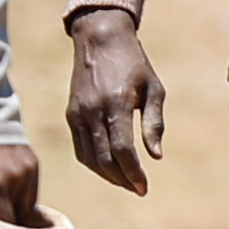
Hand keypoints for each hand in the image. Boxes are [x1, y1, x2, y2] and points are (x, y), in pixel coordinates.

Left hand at [0, 142, 46, 228]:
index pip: (6, 220)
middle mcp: (17, 178)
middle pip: (20, 215)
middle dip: (10, 224)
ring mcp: (28, 170)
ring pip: (29, 205)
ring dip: (18, 211)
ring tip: (6, 215)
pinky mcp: (34, 163)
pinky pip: (33, 190)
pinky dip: (24, 197)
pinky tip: (13, 200)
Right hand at [64, 8, 166, 195]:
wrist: (100, 39)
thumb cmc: (134, 63)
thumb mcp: (154, 89)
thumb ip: (154, 123)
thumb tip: (156, 156)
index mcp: (117, 103)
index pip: (123, 150)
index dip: (134, 173)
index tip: (145, 187)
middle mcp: (94, 111)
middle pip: (104, 159)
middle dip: (123, 180)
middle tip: (139, 189)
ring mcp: (79, 114)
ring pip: (89, 158)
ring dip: (108, 176)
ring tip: (126, 182)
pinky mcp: (72, 114)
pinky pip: (80, 148)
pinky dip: (94, 164)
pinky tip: (109, 168)